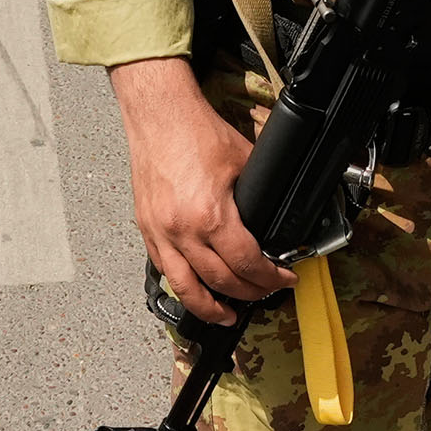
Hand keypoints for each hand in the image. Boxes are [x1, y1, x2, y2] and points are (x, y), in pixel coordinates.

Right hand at [109, 57, 288, 320]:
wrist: (158, 115)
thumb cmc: (195, 131)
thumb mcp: (243, 161)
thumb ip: (260, 194)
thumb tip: (278, 214)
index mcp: (211, 216)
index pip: (247, 264)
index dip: (271, 278)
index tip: (283, 278)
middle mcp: (182, 230)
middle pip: (220, 282)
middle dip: (248, 293)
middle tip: (264, 292)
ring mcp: (160, 232)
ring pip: (186, 288)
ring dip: (209, 308)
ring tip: (226, 315)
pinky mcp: (146, 227)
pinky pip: (164, 269)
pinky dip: (182, 285)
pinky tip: (194, 289)